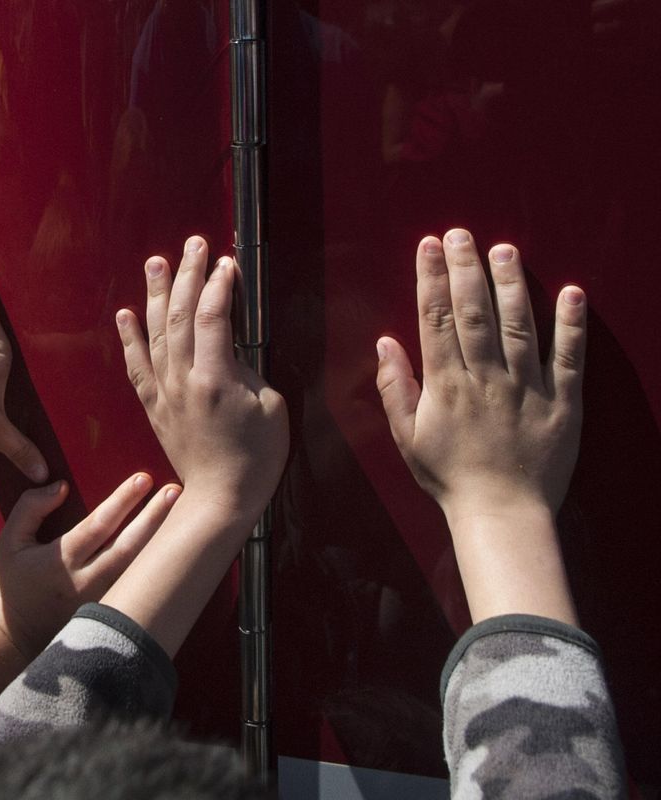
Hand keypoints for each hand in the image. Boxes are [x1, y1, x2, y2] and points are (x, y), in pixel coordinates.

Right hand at [0, 473, 177, 656]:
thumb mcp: (9, 541)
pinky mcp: (111, 613)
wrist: (15, 636)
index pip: (98, 525)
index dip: (122, 500)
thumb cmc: (13, 583)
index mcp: (61, 562)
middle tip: (173, 490)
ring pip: (139, 568)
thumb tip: (62, 487)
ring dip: (161, 538)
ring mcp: (102, 601)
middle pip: (128, 546)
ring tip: (180, 510)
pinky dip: (156, 562)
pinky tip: (172, 542)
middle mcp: (86, 583)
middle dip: (153, 516)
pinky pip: (138, 583)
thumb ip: (31, 508)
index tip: (142, 479)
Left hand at [117, 236, 287, 518]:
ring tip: (156, 261)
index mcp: (215, 378)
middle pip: (181, 315)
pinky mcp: (154, 405)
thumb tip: (231, 346)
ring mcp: (164, 392)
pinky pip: (136, 366)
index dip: (219, 285)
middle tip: (193, 243)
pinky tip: (126, 313)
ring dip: (156, 293)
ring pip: (155, 332)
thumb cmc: (256, 457)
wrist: (221, 497)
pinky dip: (130, 337)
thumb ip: (249, 369)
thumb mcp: (270, 406)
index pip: (213, 317)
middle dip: (187, 274)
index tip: (227, 263)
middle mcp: (182, 380)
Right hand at [375, 229, 585, 523]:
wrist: (502, 514)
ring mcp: (527, 387)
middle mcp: (486, 378)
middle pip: (474, 311)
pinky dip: (571, 324)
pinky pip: (569, 357)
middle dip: (466, 268)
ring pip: (519, 324)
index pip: (434, 319)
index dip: (430, 278)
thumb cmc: (449, 477)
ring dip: (511, 284)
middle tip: (461, 234)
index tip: (428, 245)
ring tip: (504, 249)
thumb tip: (385, 343)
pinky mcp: (562, 402)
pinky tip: (571, 292)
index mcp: (446, 385)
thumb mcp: (407, 437)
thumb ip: (394, 388)